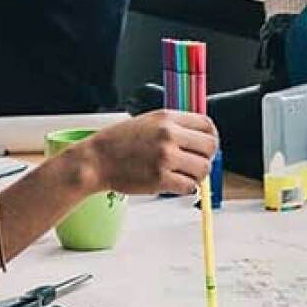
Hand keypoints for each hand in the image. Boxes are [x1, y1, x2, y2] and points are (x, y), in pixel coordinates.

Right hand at [84, 110, 219, 195]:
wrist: (96, 160)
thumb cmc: (118, 142)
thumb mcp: (147, 121)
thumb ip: (173, 126)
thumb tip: (198, 138)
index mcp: (166, 118)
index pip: (207, 125)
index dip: (210, 137)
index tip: (205, 146)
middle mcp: (168, 135)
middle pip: (210, 147)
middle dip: (206, 157)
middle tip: (195, 162)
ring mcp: (165, 157)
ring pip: (202, 169)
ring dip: (196, 175)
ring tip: (183, 174)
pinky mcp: (160, 179)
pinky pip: (189, 186)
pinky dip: (185, 188)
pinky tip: (174, 183)